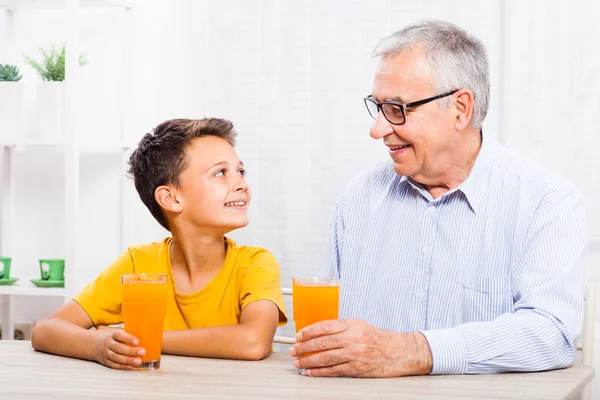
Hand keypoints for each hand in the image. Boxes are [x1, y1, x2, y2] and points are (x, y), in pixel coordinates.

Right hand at [93, 325, 144, 369]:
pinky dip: (122, 366)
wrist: (90, 343)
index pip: (119, 335)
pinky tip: (131, 367)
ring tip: (138, 361)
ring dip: (128, 360)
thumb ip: (125, 333)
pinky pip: (114, 365)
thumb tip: (142, 334)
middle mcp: (107, 344)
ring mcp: (105, 353)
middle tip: (142, 352)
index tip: (137, 341)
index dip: (128, 338)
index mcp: (111, 334)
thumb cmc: (108, 336)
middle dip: (131, 351)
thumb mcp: (114, 331)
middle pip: (119, 348)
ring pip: (116, 358)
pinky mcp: (105, 361)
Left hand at [289, 319, 432, 376]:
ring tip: (298, 363)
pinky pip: (334, 370)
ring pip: (325, 358)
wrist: (398, 352)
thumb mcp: (359, 325)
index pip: (324, 326)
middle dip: (304, 348)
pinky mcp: (357, 368)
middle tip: (294, 350)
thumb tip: (317, 332)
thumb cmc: (377, 338)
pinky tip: (311, 372)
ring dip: (308, 361)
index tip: (298, 336)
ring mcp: (354, 354)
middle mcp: (352, 338)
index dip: (308, 332)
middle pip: (322, 343)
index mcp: (351, 325)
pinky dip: (320, 372)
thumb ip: (340, 327)